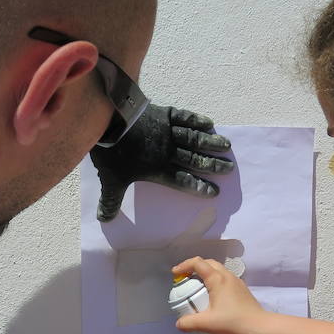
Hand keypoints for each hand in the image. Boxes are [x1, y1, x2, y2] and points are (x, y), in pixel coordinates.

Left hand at [91, 103, 234, 221]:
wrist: (108, 120)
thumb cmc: (112, 153)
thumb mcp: (110, 179)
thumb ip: (111, 200)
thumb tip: (104, 219)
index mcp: (157, 169)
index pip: (182, 180)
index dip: (198, 186)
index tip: (214, 192)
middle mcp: (167, 151)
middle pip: (194, 160)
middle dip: (212, 165)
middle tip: (229, 168)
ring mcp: (167, 131)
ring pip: (194, 139)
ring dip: (211, 143)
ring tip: (227, 146)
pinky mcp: (163, 114)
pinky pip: (184, 118)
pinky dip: (197, 120)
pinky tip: (209, 123)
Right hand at [172, 256, 265, 333]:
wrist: (259, 326)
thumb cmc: (233, 322)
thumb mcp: (206, 324)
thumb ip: (189, 323)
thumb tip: (179, 323)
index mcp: (217, 279)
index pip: (197, 263)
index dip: (184, 265)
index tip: (175, 274)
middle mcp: (227, 275)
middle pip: (208, 262)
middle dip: (194, 267)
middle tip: (184, 278)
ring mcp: (236, 281)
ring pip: (217, 269)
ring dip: (205, 273)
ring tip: (196, 286)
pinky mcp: (241, 288)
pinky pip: (224, 277)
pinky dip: (214, 280)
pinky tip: (212, 295)